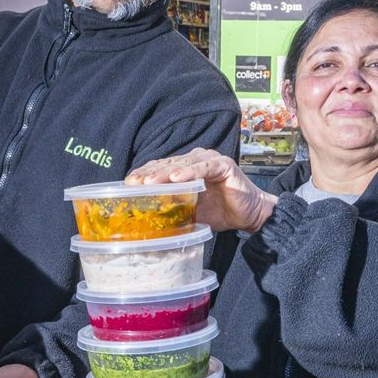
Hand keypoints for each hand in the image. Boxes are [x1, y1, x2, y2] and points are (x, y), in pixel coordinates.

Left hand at [127, 148, 275, 233]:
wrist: (249, 215)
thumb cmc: (220, 212)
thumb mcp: (190, 211)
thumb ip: (172, 208)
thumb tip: (148, 216)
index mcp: (186, 168)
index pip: (160, 168)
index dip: (144, 174)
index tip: (128, 185)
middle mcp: (196, 160)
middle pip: (167, 164)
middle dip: (148, 174)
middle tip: (133, 184)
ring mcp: (210, 160)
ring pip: (182, 164)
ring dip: (164, 173)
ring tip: (149, 183)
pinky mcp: (223, 165)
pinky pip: (203, 167)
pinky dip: (189, 172)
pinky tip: (176, 179)